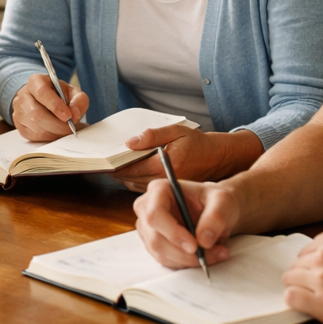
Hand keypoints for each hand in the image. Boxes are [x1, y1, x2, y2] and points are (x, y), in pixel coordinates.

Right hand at [11, 74, 88, 140]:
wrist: (44, 100)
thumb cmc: (58, 95)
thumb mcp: (72, 92)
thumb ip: (78, 100)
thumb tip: (75, 114)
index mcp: (35, 81)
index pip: (41, 92)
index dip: (55, 105)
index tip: (68, 116)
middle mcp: (23, 95)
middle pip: (36, 113)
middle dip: (57, 124)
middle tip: (70, 127)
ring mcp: (18, 111)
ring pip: (35, 127)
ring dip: (54, 132)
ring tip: (64, 130)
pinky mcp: (19, 126)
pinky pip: (34, 136)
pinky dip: (48, 137)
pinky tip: (56, 132)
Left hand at [118, 127, 263, 191]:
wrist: (218, 158)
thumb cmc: (197, 142)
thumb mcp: (176, 131)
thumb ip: (152, 136)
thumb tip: (130, 142)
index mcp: (165, 164)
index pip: (133, 169)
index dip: (116, 167)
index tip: (105, 163)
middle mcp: (166, 179)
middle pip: (132, 180)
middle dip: (118, 174)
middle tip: (105, 167)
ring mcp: (168, 188)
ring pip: (138, 187)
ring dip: (126, 179)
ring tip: (115, 170)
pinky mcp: (170, 192)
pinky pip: (147, 189)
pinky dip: (136, 183)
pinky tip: (131, 175)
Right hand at [133, 177, 237, 268]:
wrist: (215, 210)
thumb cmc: (215, 201)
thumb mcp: (223, 201)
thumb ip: (216, 217)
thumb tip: (203, 240)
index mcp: (159, 190)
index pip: (155, 215)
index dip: (173, 233)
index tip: (195, 246)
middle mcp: (147, 207)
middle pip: (156, 239)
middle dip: (185, 253)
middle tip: (212, 254)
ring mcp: (148, 227)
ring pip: (160, 253)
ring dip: (188, 260)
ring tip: (214, 254)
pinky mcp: (153, 243)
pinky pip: (165, 260)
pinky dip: (185, 263)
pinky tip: (202, 256)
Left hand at [282, 227, 322, 323]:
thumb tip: (321, 255)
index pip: (305, 251)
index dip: (312, 266)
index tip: (322, 277)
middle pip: (296, 266)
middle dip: (306, 279)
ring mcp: (322, 279)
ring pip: (290, 281)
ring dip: (303, 291)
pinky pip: (292, 299)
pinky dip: (299, 304)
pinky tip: (315, 309)